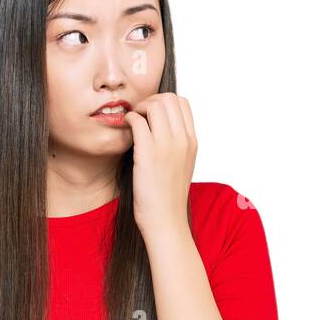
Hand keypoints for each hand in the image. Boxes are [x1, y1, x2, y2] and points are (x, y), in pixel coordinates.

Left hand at [122, 92, 196, 238]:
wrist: (166, 220)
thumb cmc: (168, 196)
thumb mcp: (182, 165)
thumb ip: (176, 145)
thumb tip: (161, 128)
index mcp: (192, 142)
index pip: (182, 103)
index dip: (164, 102)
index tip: (151, 115)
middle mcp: (182, 140)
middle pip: (169, 99)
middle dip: (150, 101)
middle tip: (140, 116)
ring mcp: (166, 145)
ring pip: (154, 105)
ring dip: (139, 108)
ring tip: (133, 123)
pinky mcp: (148, 153)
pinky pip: (137, 121)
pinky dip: (129, 120)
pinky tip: (126, 130)